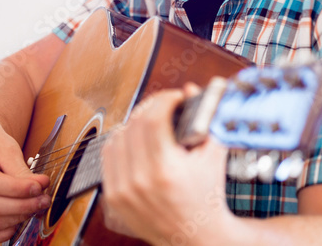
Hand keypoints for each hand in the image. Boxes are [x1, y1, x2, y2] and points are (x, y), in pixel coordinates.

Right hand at [0, 119, 50, 244]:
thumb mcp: (6, 148)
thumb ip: (20, 170)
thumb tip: (39, 188)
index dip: (19, 190)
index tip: (40, 186)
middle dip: (23, 206)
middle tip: (44, 199)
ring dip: (17, 218)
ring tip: (35, 207)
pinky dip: (2, 235)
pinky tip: (17, 223)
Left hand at [100, 88, 231, 245]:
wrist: (196, 237)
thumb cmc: (208, 197)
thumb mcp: (213, 156)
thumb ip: (205, 120)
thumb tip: (191, 90)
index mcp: (166, 170)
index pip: (154, 118)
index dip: (165, 99)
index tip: (175, 97)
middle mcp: (140, 181)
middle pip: (135, 124)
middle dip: (151, 107)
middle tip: (164, 105)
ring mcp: (124, 190)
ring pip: (117, 137)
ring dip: (134, 123)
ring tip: (150, 122)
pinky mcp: (114, 197)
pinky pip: (108, 156)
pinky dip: (120, 143)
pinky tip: (134, 140)